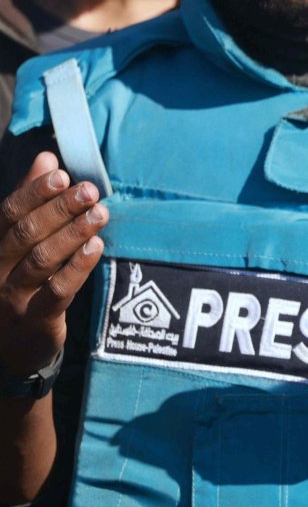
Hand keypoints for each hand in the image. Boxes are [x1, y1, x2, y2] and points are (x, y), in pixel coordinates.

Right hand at [0, 152, 107, 377]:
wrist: (10, 348)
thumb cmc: (17, 284)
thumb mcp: (17, 243)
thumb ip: (30, 201)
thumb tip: (46, 158)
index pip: (9, 213)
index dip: (35, 191)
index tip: (62, 173)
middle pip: (26, 233)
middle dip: (59, 209)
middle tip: (90, 191)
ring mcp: (13, 297)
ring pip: (42, 260)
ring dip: (74, 234)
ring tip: (100, 214)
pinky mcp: (36, 320)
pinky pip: (58, 291)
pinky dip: (79, 267)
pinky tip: (96, 247)